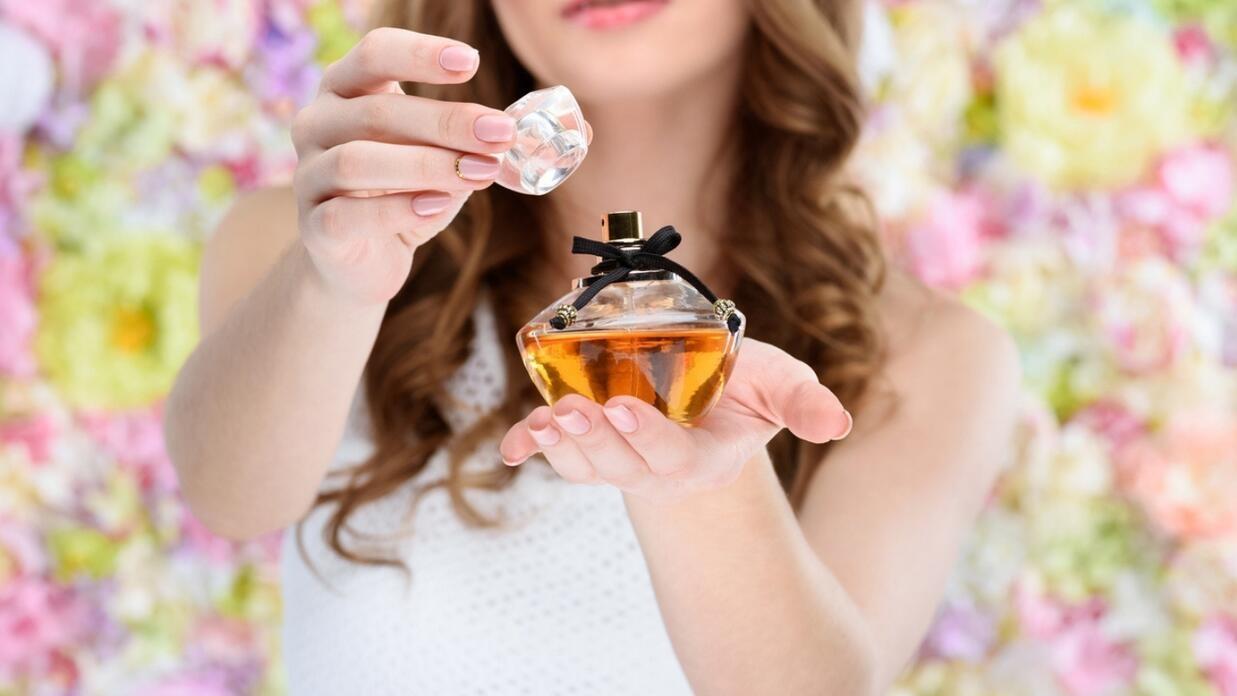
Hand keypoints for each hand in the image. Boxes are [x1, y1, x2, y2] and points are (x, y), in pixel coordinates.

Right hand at [290, 28, 588, 304]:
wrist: (360, 263)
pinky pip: (352, 213)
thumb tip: (582, 132)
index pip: (375, 53)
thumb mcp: (450, 160)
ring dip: (428, 165)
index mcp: (347, 90)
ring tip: (478, 174)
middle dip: (448, 122)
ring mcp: (310, 175)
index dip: (421, 54)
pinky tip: (438, 205)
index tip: (471, 64)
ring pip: (361, 160)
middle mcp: (318, 124)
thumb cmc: (406, 196)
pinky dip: (399, 208)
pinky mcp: (316, 226)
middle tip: (500, 134)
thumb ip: (496, 140)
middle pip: (380, 110)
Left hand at [498, 338, 853, 501]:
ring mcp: (615, 459)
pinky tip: (511, 444)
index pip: (672, 456)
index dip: (646, 436)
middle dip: (594, 440)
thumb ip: (803, 402)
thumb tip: (836, 424)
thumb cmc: (740, 389)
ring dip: (559, 444)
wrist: (702, 391)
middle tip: (574, 409)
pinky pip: (554, 454)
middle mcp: (653, 467)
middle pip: (619, 465)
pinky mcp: (586, 446)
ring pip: (583, 463)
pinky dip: (528, 447)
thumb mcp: (777, 386)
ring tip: (543, 419)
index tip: (622, 407)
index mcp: (700, 458)